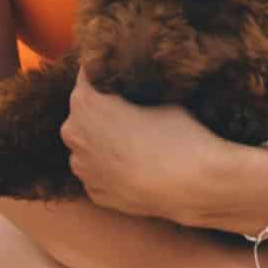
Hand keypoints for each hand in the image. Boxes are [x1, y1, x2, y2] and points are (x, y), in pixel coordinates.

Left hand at [60, 77, 224, 221]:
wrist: (193, 184)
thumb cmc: (178, 134)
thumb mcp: (155, 97)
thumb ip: (129, 92)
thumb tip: (127, 90)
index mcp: (85, 101)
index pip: (86, 76)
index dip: (104, 74)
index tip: (119, 77)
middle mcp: (74, 132)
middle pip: (82, 113)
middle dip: (100, 111)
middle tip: (131, 113)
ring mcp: (81, 166)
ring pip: (87, 146)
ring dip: (102, 142)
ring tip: (135, 144)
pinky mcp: (94, 193)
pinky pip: (98, 173)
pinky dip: (111, 170)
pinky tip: (135, 168)